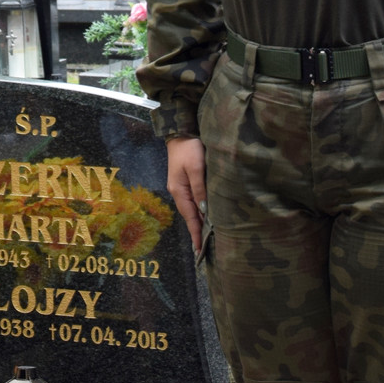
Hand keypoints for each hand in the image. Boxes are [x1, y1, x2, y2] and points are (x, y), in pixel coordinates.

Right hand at [166, 137, 205, 252]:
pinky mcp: (186, 182)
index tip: (199, 250)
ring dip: (198, 222)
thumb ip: (200, 189)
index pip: (189, 217)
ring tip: (205, 237)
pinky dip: (198, 211)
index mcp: (179, 191)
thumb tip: (204, 211)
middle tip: (203, 249)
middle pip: (189, 215)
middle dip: (196, 231)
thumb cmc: (190, 149)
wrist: (181, 133)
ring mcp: (181, 187)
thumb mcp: (196, 168)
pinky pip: (193, 201)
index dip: (195, 233)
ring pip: (191, 209)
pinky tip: (204, 216)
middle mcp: (178, 192)